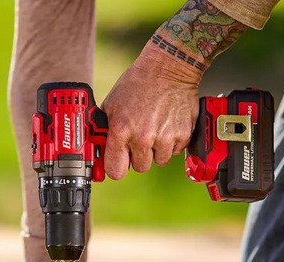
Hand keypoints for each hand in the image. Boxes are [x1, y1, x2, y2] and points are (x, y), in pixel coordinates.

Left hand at [101, 42, 200, 179]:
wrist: (168, 69)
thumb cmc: (139, 83)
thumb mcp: (112, 104)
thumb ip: (107, 129)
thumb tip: (100, 148)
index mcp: (122, 131)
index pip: (116, 170)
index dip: (117, 167)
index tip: (119, 163)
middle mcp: (143, 138)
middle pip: (140, 167)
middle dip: (139, 156)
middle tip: (140, 139)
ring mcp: (165, 138)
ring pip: (159, 161)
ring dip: (157, 150)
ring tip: (155, 129)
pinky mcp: (183, 135)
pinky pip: (175, 151)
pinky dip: (172, 142)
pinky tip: (167, 125)